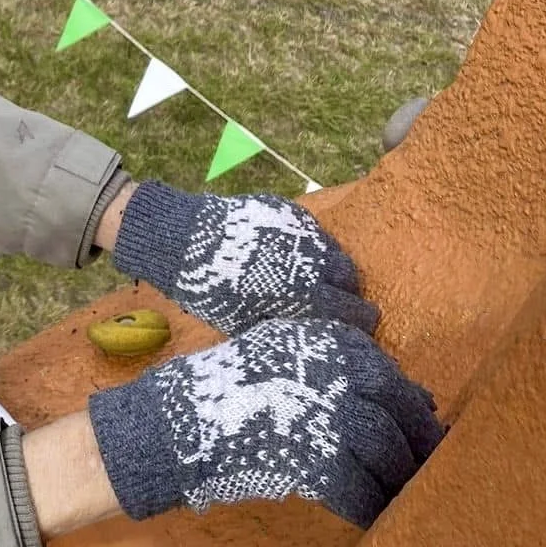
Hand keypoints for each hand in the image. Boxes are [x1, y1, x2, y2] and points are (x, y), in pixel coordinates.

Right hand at [86, 317, 442, 528]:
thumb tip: (423, 399)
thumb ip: (348, 372)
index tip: (423, 429)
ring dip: (400, 480)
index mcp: (335, 343)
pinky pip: (361, 493)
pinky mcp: (316, 463)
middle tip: (428, 467)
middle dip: (418, 446)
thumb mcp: (290, 357)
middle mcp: (339, 375)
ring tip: (402, 494)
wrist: (183, 419)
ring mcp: (329, 419)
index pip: (391, 379)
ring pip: (388, 456)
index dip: (412, 410)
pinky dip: (371, 508)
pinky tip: (372, 516)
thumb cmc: (234, 385)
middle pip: (400, 415)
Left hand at [111, 180, 377, 336]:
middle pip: (350, 279)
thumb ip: (286, 327)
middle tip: (334, 301)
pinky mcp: (291, 213)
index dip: (359, 321)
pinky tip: (289, 254)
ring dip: (330, 267)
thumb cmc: (211, 293)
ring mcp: (305, 232)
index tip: (360, 326)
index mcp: (307, 296)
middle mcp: (314, 261)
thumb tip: (310, 334)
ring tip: (312, 277)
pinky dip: (309, 246)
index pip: (355, 311)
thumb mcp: (247, 325)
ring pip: (335, 252)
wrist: (185, 240)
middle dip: (346, 292)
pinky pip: (313, 233)